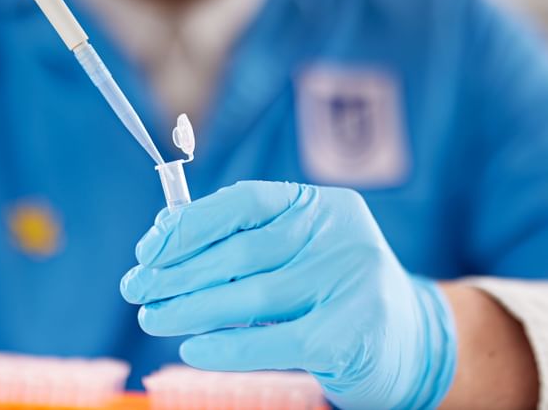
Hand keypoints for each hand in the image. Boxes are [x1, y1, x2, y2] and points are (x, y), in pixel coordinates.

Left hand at [121, 181, 457, 408]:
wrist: (413, 341)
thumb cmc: (334, 290)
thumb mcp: (298, 251)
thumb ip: (243, 240)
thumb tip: (164, 233)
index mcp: (321, 206)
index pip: (243, 201)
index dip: (189, 223)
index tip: (148, 248)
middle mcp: (339, 236)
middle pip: (240, 252)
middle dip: (176, 272)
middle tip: (135, 288)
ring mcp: (349, 284)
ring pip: (250, 297)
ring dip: (189, 308)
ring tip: (151, 317)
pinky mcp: (350, 335)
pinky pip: (272, 342)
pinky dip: (226, 347)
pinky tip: (192, 347)